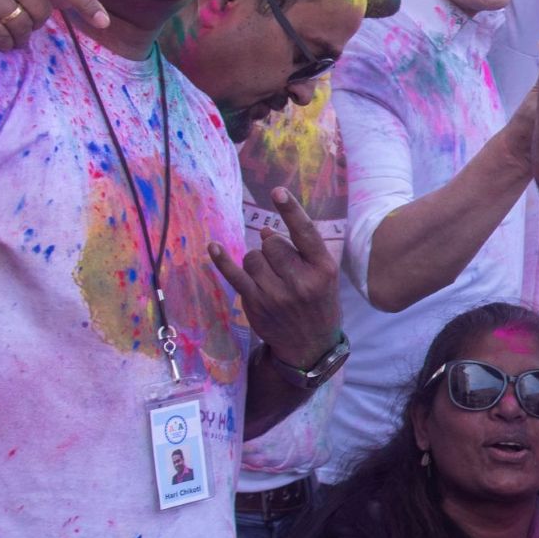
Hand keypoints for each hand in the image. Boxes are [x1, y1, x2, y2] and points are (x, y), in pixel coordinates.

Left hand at [217, 186, 342, 366]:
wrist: (310, 345)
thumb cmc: (319, 303)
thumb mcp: (324, 277)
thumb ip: (300, 252)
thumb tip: (264, 231)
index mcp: (323, 269)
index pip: (306, 234)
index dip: (290, 210)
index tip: (277, 191)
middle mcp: (300, 281)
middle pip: (272, 243)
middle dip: (272, 246)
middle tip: (282, 263)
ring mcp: (276, 294)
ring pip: (253, 256)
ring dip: (257, 259)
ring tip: (270, 275)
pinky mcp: (255, 303)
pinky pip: (234, 275)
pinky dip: (222, 260)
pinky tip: (214, 247)